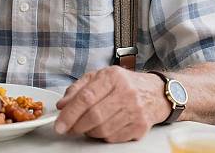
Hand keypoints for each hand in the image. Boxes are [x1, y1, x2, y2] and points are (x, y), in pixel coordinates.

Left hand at [54, 66, 168, 142]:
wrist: (155, 92)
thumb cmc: (124, 83)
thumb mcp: (100, 77)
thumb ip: (78, 88)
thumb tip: (62, 105)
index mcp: (112, 77)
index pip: (86, 97)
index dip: (70, 113)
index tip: (59, 124)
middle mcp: (125, 93)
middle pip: (94, 116)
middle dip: (76, 125)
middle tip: (68, 128)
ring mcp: (134, 111)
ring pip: (103, 130)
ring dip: (88, 131)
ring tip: (85, 124)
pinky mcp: (140, 127)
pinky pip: (113, 138)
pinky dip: (102, 136)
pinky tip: (101, 127)